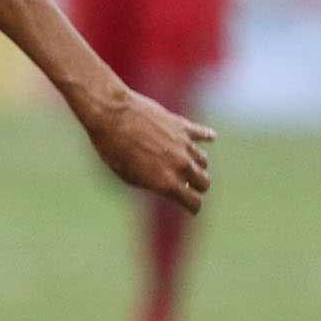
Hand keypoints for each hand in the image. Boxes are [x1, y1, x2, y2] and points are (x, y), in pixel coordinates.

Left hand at [79, 85, 214, 214]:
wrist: (111, 114)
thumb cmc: (113, 148)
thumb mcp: (128, 176)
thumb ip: (153, 183)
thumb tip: (167, 185)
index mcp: (166, 183)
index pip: (194, 202)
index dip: (192, 207)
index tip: (189, 206)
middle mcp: (180, 165)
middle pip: (204, 182)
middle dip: (197, 187)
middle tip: (186, 184)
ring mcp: (184, 144)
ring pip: (203, 161)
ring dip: (196, 165)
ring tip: (185, 163)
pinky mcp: (183, 126)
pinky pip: (203, 134)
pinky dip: (207, 137)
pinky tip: (209, 138)